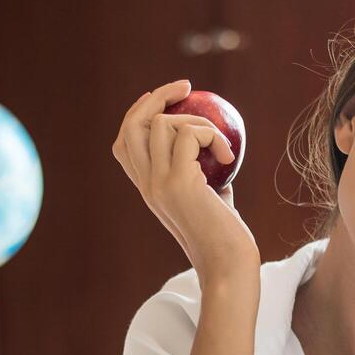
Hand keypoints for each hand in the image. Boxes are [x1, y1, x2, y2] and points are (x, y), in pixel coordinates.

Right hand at [112, 78, 259, 281]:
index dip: (138, 114)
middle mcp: (146, 185)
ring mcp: (158, 183)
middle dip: (157, 97)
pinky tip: (228, 157)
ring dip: (198, 122)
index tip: (165, 99)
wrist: (228, 267)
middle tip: (186, 87)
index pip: (125, 143)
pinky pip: (192, 133)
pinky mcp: (179, 181)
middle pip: (133, 124)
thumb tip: (219, 152)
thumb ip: (208, 177)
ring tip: (221, 148)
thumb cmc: (228, 240)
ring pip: (163, 123)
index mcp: (148, 190)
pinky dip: (213, 136)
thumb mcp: (215, 202)